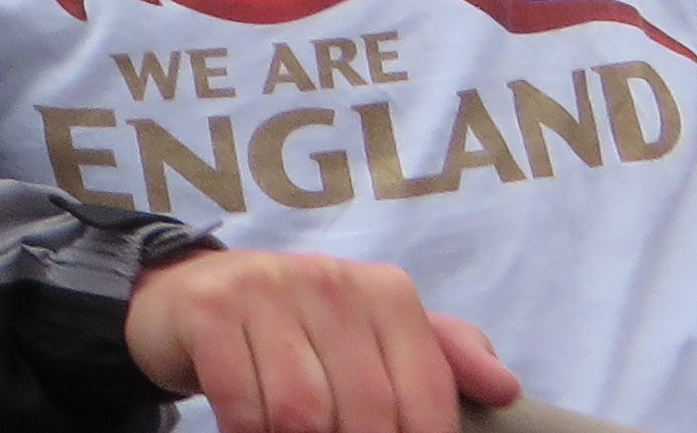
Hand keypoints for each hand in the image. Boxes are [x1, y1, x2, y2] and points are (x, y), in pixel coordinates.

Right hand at [125, 248, 516, 432]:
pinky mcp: (211, 306)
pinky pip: (242, 401)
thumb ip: (442, 357)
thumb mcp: (375, 336)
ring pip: (303, 411)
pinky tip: (249, 428)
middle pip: (368, 411)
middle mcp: (332, 279)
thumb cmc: (301, 331)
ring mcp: (268, 287)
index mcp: (386, 293)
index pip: (426, 395)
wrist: (190, 294)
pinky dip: (247, 431)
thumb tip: (506, 390)